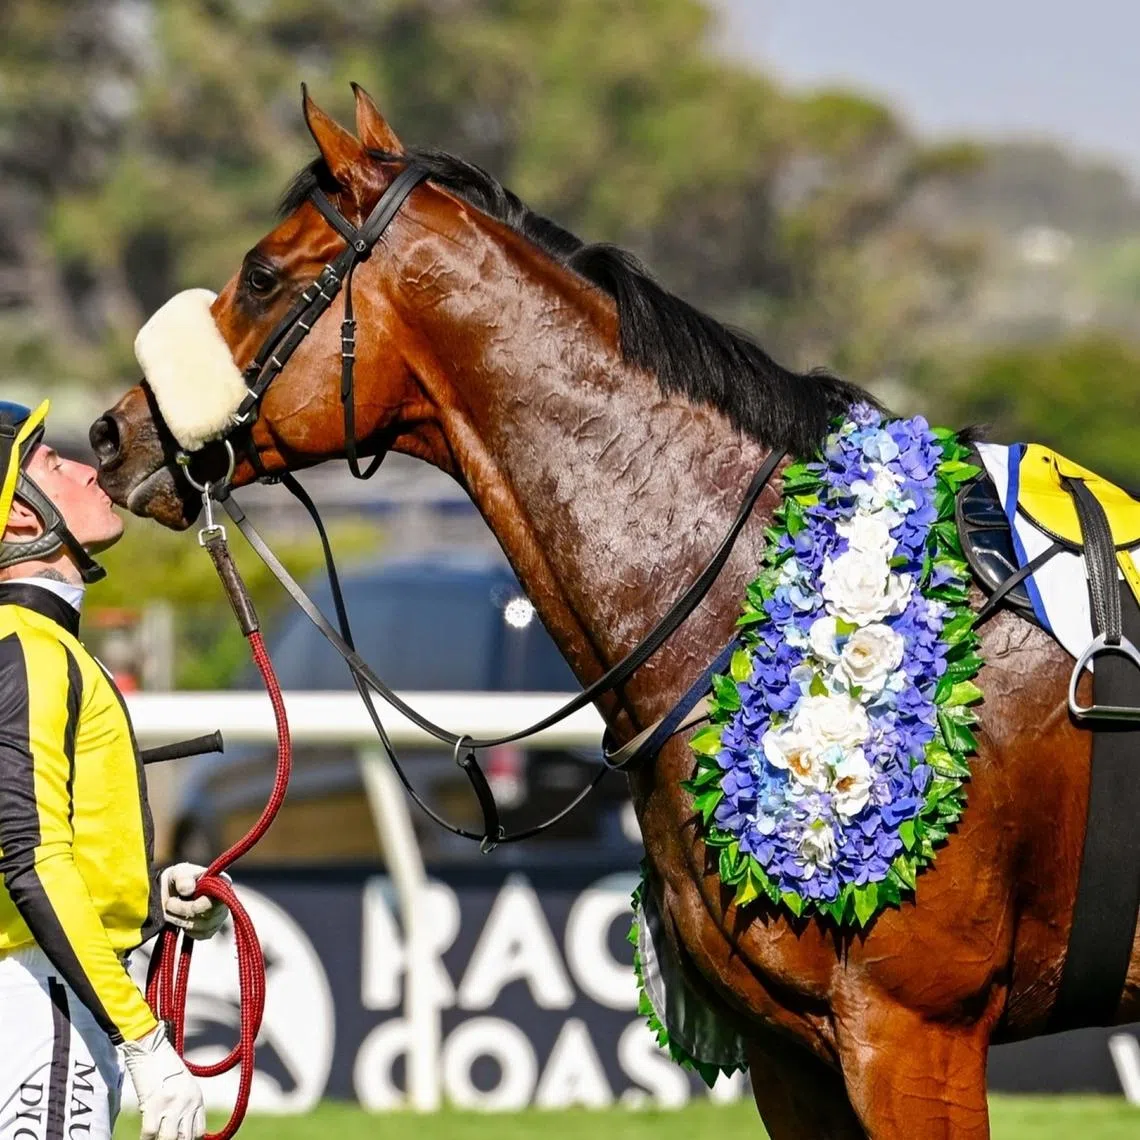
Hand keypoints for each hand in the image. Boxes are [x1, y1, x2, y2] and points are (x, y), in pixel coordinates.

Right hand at [120, 1023, 205, 1139]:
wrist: (151, 1048)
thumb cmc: (164, 1066)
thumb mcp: (184, 1085)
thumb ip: (185, 1105)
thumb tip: (179, 1128)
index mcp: (197, 1098)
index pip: (198, 1132)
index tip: (179, 1138)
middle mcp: (188, 1103)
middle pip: (185, 1138)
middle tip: (165, 1137)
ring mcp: (172, 1105)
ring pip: (169, 1139)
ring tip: (157, 1137)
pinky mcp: (154, 1105)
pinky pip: (150, 1133)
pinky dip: (146, 1138)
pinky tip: (145, 1136)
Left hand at [160, 863, 229, 939]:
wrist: (170, 892)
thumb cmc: (178, 879)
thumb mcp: (178, 873)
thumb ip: (183, 878)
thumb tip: (188, 889)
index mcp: (222, 881)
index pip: (220, 897)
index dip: (204, 903)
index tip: (188, 902)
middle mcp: (225, 899)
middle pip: (211, 914)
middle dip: (186, 911)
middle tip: (169, 904)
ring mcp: (219, 915)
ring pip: (205, 926)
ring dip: (183, 921)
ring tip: (169, 912)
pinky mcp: (211, 929)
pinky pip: (202, 935)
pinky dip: (188, 931)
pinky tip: (179, 921)